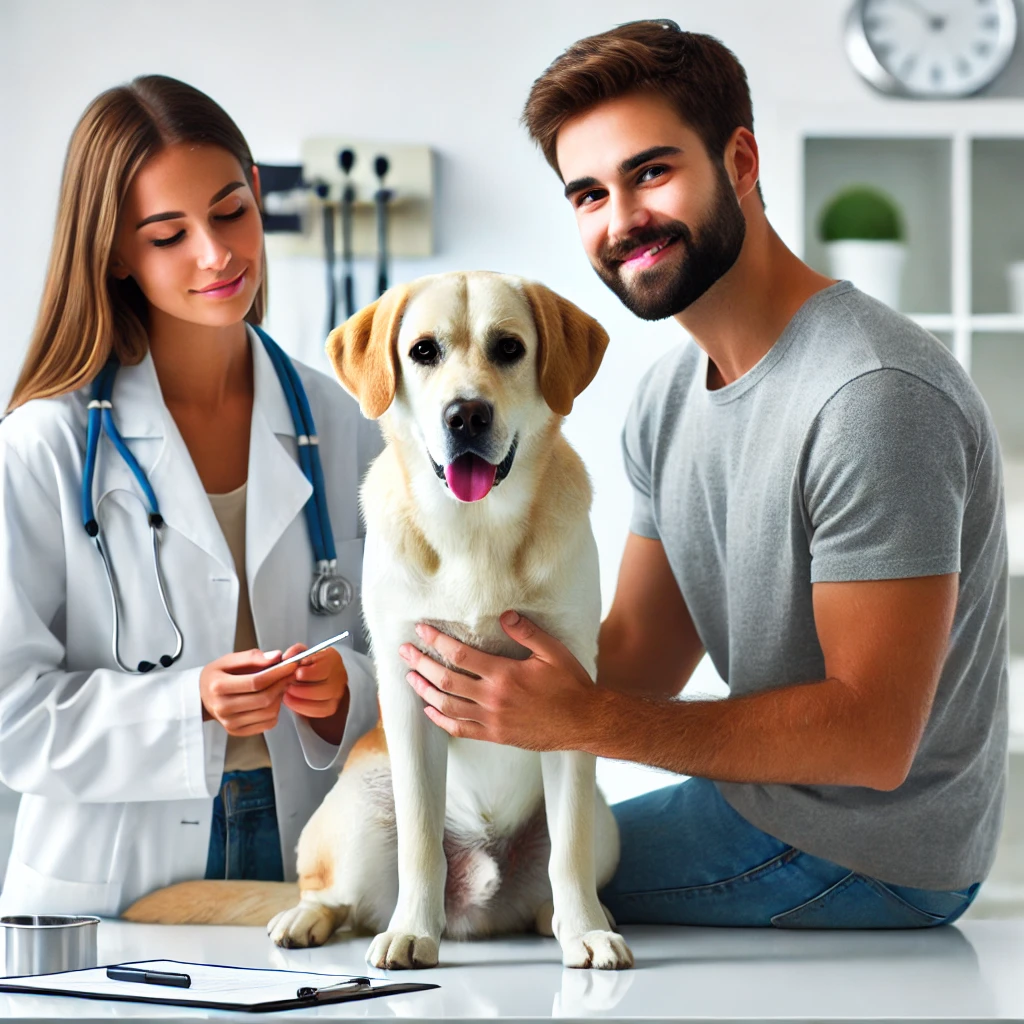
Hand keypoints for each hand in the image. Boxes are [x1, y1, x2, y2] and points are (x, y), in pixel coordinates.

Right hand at [199, 648, 296, 736]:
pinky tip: (272, 699)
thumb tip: (276, 657)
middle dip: (282, 684)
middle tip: (290, 674)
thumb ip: (252, 657)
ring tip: (280, 685)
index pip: (256, 682)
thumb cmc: (217, 676)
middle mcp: (223, 707)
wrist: (201, 697)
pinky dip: (275, 711)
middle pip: (264, 699)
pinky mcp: (237, 731)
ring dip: (280, 697)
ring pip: (268, 712)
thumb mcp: (228, 660)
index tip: (291, 664)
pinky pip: (267, 724)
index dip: (277, 673)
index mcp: (218, 686)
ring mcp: (229, 723)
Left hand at [282, 645, 349, 744]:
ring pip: (324, 701)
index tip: (296, 673)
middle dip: (304, 689)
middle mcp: (339, 676)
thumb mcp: (301, 652)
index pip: (326, 667)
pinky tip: (291, 702)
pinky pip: (320, 711)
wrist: (314, 676)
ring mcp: (337, 693)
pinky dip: (303, 708)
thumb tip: (287, 658)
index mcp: (333, 658)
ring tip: (286, 694)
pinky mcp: (331, 706)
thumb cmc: (306, 663)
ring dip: (302, 700)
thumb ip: (295, 652)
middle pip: (327, 688)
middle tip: (288, 687)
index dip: (310, 672)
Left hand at [399, 612, 603, 749]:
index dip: (437, 641)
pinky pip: (460, 729)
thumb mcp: (553, 652)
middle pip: (446, 680)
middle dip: (422, 664)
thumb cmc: (571, 685)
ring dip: (425, 690)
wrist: (585, 722)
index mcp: (504, 675)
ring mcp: (492, 720)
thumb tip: (504, 614)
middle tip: (404, 651)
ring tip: (410, 677)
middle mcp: (493, 698)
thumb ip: (527, 632)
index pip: (460, 654)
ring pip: (448, 706)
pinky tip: (429, 709)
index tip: (422, 630)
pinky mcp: (495, 735)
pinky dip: (440, 720)